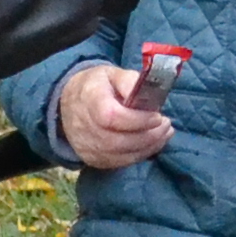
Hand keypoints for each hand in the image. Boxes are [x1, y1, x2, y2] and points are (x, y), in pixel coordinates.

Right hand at [55, 60, 173, 172]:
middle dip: (149, 135)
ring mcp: (88, 148)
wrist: (68, 104)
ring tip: (165, 133)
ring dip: (149, 146)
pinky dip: (141, 154)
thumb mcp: (112, 74)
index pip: (112, 117)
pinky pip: (121, 162)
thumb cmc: (96, 87)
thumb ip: (130, 81)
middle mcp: (85, 128)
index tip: (157, 116)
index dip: (138, 120)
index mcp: (89, 100)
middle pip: (119, 141)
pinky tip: (153, 143)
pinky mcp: (93, 160)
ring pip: (123, 155)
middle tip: (167, 125)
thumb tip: (147, 94)